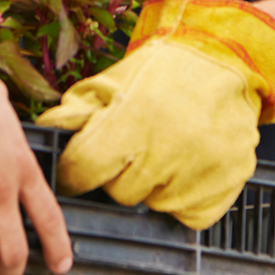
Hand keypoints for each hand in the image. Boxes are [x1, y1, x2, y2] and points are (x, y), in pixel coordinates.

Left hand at [38, 0, 274, 229]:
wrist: (226, 61)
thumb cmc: (163, 71)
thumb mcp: (112, 82)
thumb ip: (76, 112)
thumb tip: (46, 134)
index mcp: (132, 121)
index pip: (84, 170)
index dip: (75, 172)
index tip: (79, 168)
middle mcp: (168, 151)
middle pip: (119, 192)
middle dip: (119, 173)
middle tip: (134, 147)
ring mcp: (201, 172)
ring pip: (154, 204)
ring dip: (152, 185)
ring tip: (164, 150)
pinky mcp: (227, 185)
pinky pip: (188, 214)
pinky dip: (182, 197)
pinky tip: (185, 167)